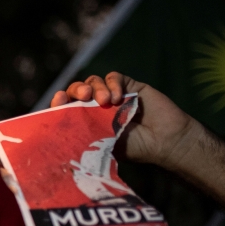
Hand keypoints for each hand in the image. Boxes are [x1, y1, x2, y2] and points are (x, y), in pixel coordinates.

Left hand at [49, 72, 196, 169]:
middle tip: (83, 97)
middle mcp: (96, 106)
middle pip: (76, 90)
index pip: (66, 107)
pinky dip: (113, 84)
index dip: (59, 102)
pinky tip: (118, 98)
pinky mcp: (129, 86)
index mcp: (86, 120)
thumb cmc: (135, 148)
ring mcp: (113, 95)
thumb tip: (60, 132)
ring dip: (96, 88)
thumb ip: (84, 133)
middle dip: (76, 90)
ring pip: (93, 81)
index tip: (58, 100)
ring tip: (105, 101)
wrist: (166, 141)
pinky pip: (113, 77)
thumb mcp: (103, 144)